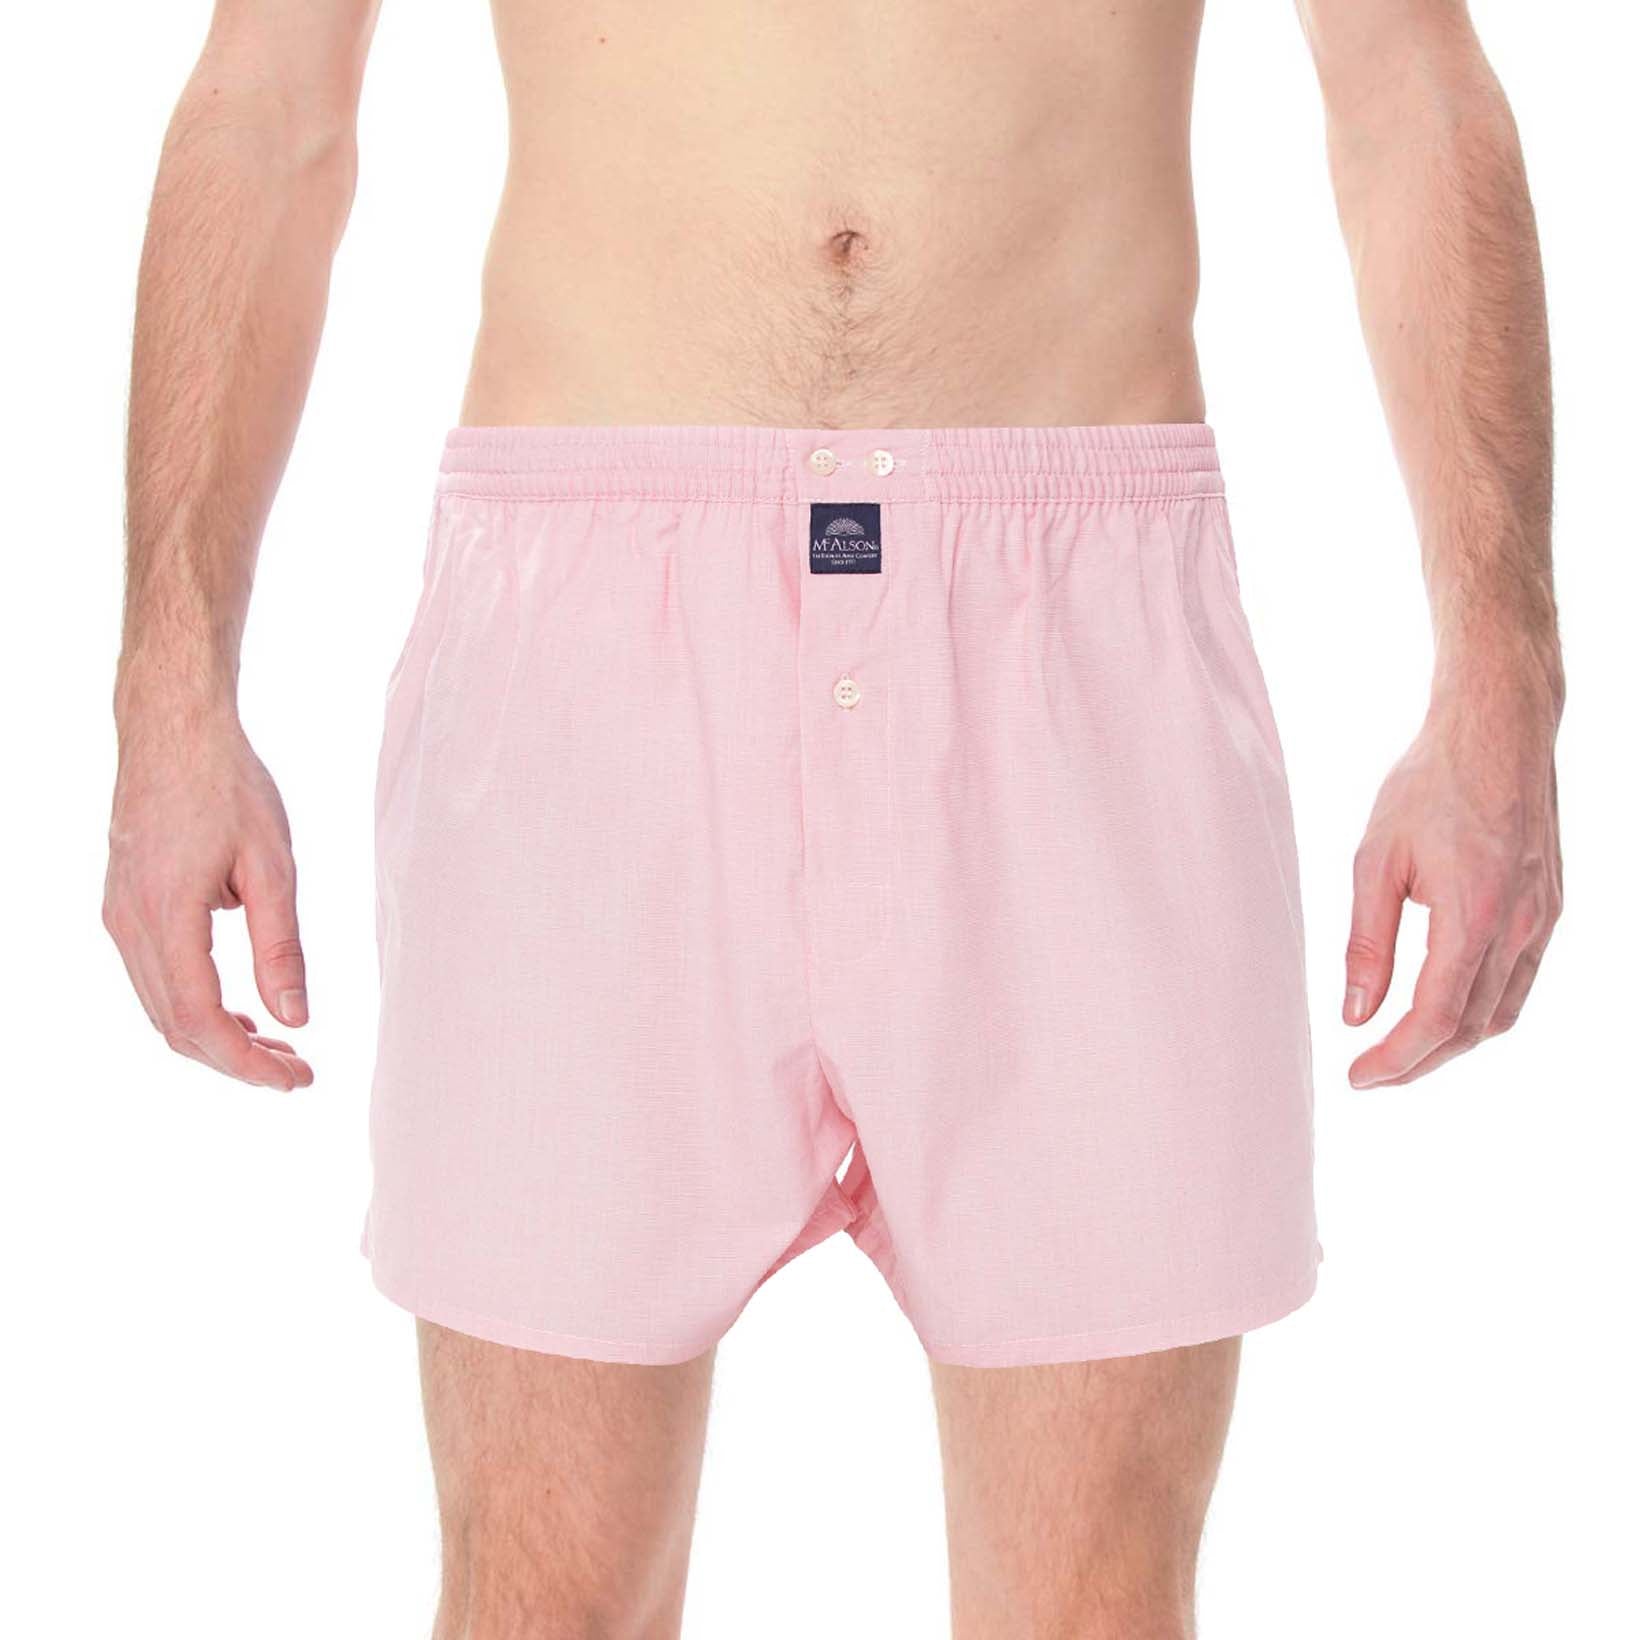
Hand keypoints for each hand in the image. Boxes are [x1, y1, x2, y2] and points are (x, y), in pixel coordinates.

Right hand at [104, 698, 313, 1089]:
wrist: (173, 729)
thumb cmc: (227, 786)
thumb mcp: (272, 867)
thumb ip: (280, 947)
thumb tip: (296, 1016)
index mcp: (165, 917)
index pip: (201, 1021)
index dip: (247, 1063)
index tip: (295, 1079)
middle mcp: (129, 925)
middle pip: (176, 1026)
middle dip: (236, 1060)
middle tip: (296, 1071)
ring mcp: (120, 917)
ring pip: (162, 1007)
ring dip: (216, 1037)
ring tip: (278, 1047)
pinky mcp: (125, 906)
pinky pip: (156, 978)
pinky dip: (197, 1006)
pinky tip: (242, 1010)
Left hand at [1344, 669, 1561, 1087]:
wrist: (1498, 731)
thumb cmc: (1429, 785)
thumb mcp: (1376, 860)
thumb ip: (1367, 943)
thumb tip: (1355, 1013)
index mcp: (1474, 916)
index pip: (1435, 1017)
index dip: (1395, 1058)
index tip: (1357, 1077)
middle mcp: (1520, 926)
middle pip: (1470, 1028)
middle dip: (1418, 1062)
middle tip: (1370, 1074)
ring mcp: (1543, 919)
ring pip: (1500, 1012)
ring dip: (1450, 1044)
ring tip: (1400, 1052)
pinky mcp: (1550, 908)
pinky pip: (1518, 982)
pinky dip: (1480, 1010)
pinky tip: (1444, 1009)